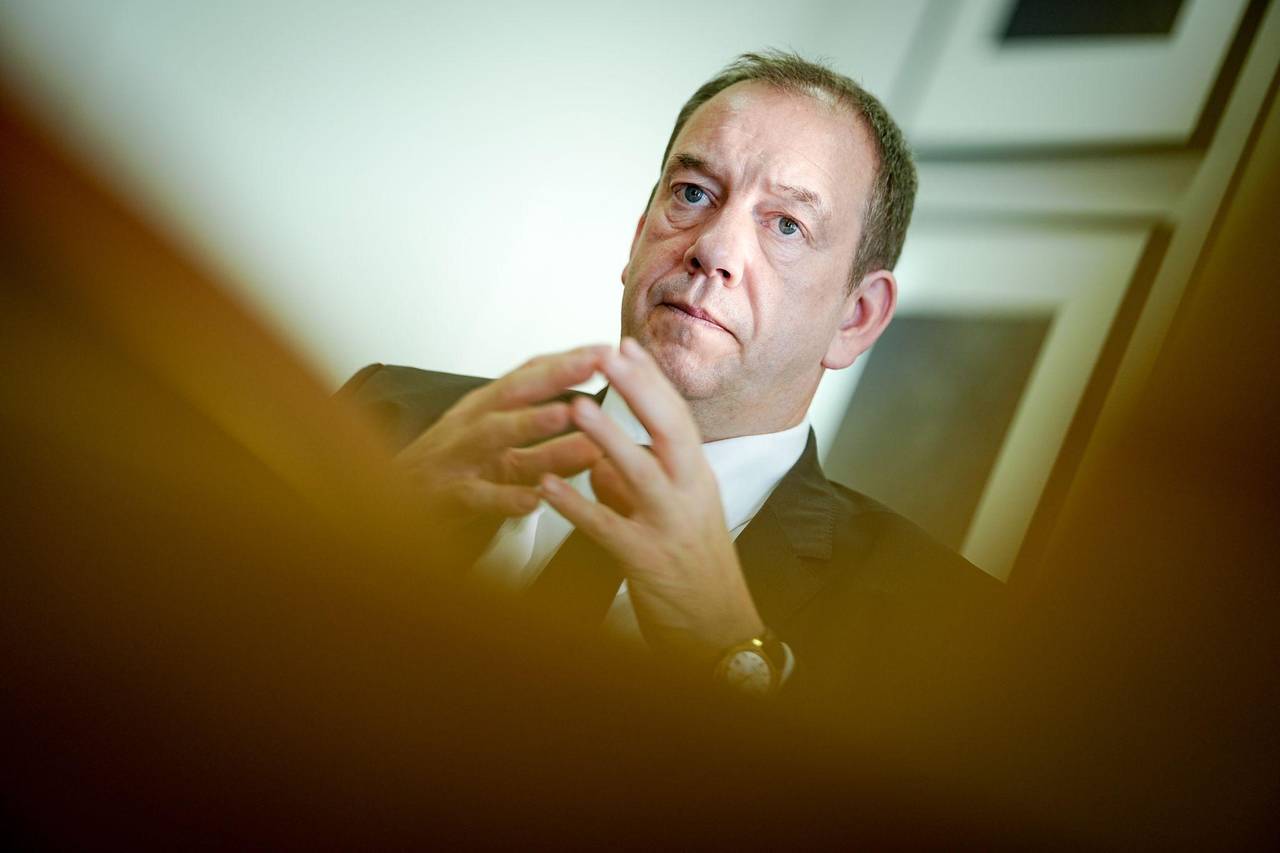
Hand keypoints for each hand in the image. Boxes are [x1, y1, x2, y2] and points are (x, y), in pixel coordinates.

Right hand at [396, 345, 607, 534]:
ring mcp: (458, 455)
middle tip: (597, 361)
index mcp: (487, 407)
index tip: (607, 349)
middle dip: (558, 372)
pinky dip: (506, 497)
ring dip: (532, 421)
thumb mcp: (501, 452)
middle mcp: (472, 422)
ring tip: (568, 411)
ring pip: (494, 434)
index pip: (530, 374)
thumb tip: (598, 441)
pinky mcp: (448, 493)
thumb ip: (546, 447)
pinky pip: (478, 495)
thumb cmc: (453, 469)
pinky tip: (534, 500)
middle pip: (516, 391)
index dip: (568, 360)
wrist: (391, 500)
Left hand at [537, 338, 763, 662]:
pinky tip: (548, 488)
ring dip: (607, 439)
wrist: (722, 635)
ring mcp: (670, 528)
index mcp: (697, 480)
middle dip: (639, 390)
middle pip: (669, 430)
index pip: (677, 418)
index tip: (626, 345)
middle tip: (606, 353)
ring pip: (641, 474)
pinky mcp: (648, 562)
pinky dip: (576, 507)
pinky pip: (608, 529)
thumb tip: (598, 461)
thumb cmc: (695, 573)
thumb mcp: (673, 518)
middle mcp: (690, 496)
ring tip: (576, 407)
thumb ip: (635, 487)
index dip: (652, 381)